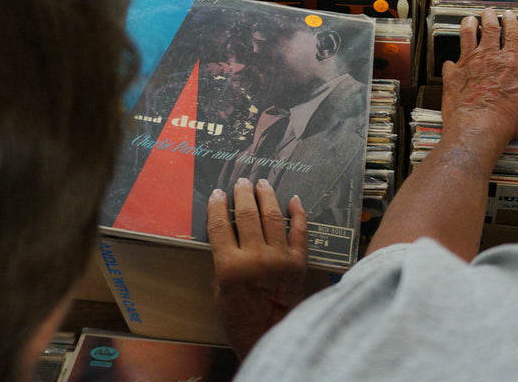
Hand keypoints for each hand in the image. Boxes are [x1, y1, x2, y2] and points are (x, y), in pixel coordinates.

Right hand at [208, 178, 306, 358]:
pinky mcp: (300, 262)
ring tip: (262, 183)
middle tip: (241, 182)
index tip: (217, 193)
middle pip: (248, 215)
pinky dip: (298, 213)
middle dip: (243, 194)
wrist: (269, 334)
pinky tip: (293, 200)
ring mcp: (281, 258)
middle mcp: (256, 258)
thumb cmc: (239, 316)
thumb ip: (224, 259)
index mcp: (231, 267)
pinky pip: (300, 231)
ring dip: (267, 196)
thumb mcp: (219, 288)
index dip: (218, 206)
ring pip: (273, 217)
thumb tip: (229, 231)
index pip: (221, 226)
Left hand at [441, 8, 517, 159]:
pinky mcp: (451, 78)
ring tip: (469, 20)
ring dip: (468, 26)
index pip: (511, 35)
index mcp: (509, 62)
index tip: (508, 15)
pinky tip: (450, 62)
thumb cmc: (507, 118)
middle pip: (488, 30)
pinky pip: (449, 64)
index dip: (511, 22)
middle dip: (489, 18)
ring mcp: (467, 65)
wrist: (478, 127)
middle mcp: (487, 59)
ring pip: (466, 37)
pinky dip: (450, 63)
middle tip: (488, 12)